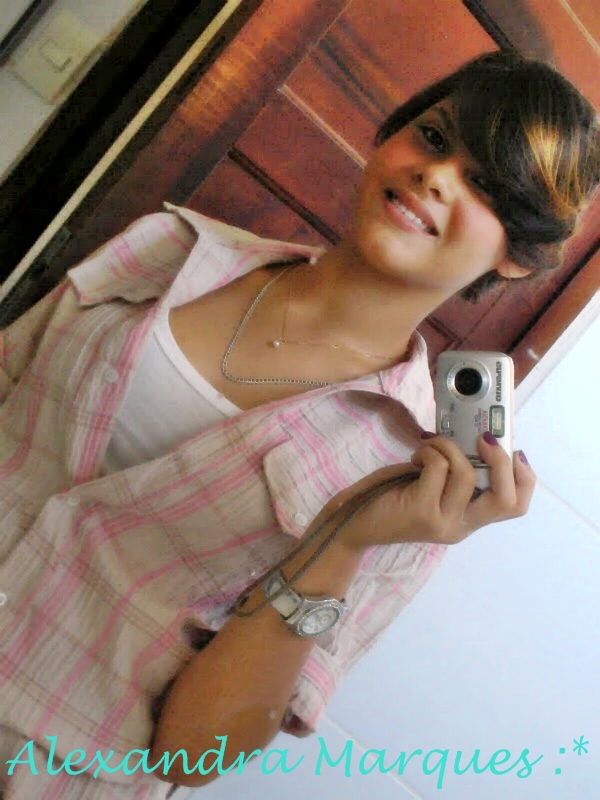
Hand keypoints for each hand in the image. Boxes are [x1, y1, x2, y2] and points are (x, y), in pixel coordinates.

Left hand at [329, 434, 535, 551]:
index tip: (512, 449)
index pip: (514, 506)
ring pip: (466, 472)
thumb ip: (456, 472)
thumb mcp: (432, 486)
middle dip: (501, 460)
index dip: (523, 476)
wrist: (350, 523)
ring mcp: (443, 522)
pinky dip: (429, 451)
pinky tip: (414, 457)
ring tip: (427, 447)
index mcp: (468, 521)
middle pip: (507, 500)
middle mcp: (460, 527)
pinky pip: (438, 467)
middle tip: (482, 439)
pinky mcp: (422, 511)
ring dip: (446, 446)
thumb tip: (476, 437)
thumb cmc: (390, 497)